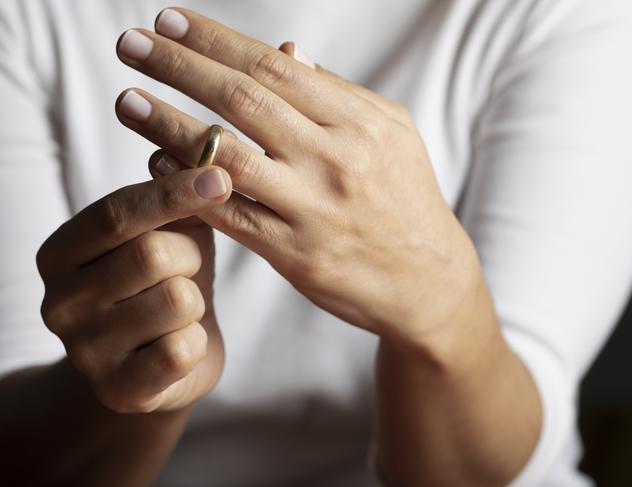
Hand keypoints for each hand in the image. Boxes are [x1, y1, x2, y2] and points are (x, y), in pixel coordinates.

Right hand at [37, 166, 231, 412]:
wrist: (160, 361)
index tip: (220, 176)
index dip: (172, 193)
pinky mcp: (119, 391)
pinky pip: (183, 350)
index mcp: (61, 252)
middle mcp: (59, 302)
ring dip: (195, 300)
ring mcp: (84, 352)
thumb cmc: (165, 282)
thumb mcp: (166, 233)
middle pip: (151, 254)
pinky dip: (196, 341)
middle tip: (187, 266)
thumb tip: (198, 145)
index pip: (117, 213)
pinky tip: (180, 344)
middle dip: (189, 256)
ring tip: (181, 308)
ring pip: (176, 300)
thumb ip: (173, 196)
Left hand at [115, 8, 480, 352]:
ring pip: (227, 159)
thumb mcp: (391, 134)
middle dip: (181, 67)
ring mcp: (312, 210)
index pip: (275, 69)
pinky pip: (230, 215)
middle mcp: (334, 161)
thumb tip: (286, 54)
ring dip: (169, 126)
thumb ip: (337, 94)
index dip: (216, 41)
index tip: (169, 21)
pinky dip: (189, 188)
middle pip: (244, 102)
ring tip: (128, 100)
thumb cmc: (407, 199)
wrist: (427, 279)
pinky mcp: (295, 255)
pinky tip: (156, 165)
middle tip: (131, 43)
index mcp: (359, 123)